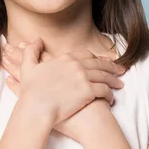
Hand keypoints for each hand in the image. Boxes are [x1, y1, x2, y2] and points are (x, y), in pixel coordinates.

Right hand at [1, 39, 125, 141]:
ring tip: (120, 84)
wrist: (36, 108)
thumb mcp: (28, 66)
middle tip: (120, 70)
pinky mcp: (88, 92)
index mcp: (65, 59)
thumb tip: (37, 39)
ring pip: (105, 76)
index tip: (102, 61)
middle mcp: (76, 65)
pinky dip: (110, 94)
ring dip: (114, 80)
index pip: (86, 54)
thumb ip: (32, 51)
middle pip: (99, 63)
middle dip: (111, 66)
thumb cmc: (31, 91)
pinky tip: (111, 98)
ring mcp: (83, 77)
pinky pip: (104, 90)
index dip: (96, 57)